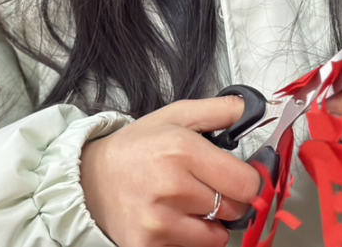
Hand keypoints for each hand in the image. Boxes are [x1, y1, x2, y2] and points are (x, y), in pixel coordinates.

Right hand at [80, 96, 261, 246]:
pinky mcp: (149, 245)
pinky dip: (189, 238)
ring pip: (218, 235)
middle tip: (204, 186)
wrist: (89, 178)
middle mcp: (172, 187)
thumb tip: (252, 108)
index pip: (247, 183)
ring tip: (185, 203)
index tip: (238, 177)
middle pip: (236, 209)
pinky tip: (170, 218)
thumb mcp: (175, 116)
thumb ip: (219, 110)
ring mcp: (160, 220)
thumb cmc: (136, 148)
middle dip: (228, 199)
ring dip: (210, 223)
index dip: (248, 180)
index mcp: (182, 149)